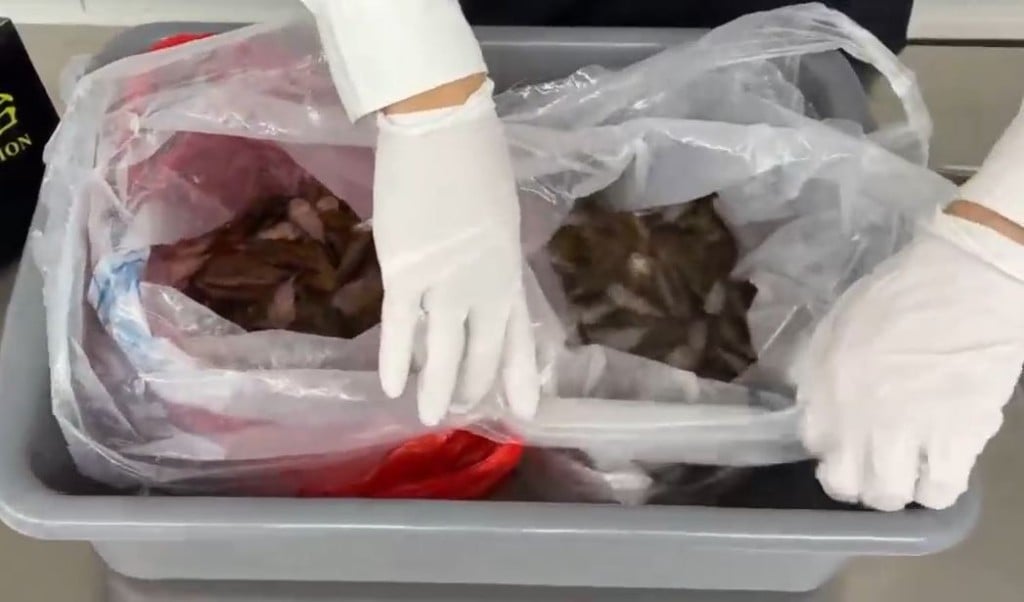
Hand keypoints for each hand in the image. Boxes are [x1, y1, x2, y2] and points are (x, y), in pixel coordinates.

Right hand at [373, 79, 539, 425]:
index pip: (518, 335)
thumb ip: (495, 253)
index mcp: (510, 269)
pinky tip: (392, 388)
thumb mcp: (502, 213)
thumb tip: (488, 276)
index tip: (526, 410)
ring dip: (439, 388)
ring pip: (442, 351)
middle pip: (481, 350)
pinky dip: (394, 359)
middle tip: (465, 409)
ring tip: (432, 418)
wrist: (440, 127)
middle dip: (474, 385)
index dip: (520, 374)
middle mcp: (484, 286)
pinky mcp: (404, 273)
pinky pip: (398, 327)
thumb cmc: (476, 157)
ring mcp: (444, 283)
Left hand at [797, 211, 1023, 510]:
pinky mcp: (957, 436)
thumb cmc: (900, 294)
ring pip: (889, 496)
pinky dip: (939, 488)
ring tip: (910, 472)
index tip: (845, 441)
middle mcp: (857, 416)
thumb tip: (809, 399)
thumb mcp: (836, 325)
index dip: (830, 447)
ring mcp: (906, 431)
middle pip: (845, 483)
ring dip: (898, 490)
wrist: (966, 280)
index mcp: (825, 385)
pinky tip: (942, 470)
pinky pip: (940, 490)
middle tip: (876, 466)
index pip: (812, 443)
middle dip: (858, 482)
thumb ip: (817, 368)